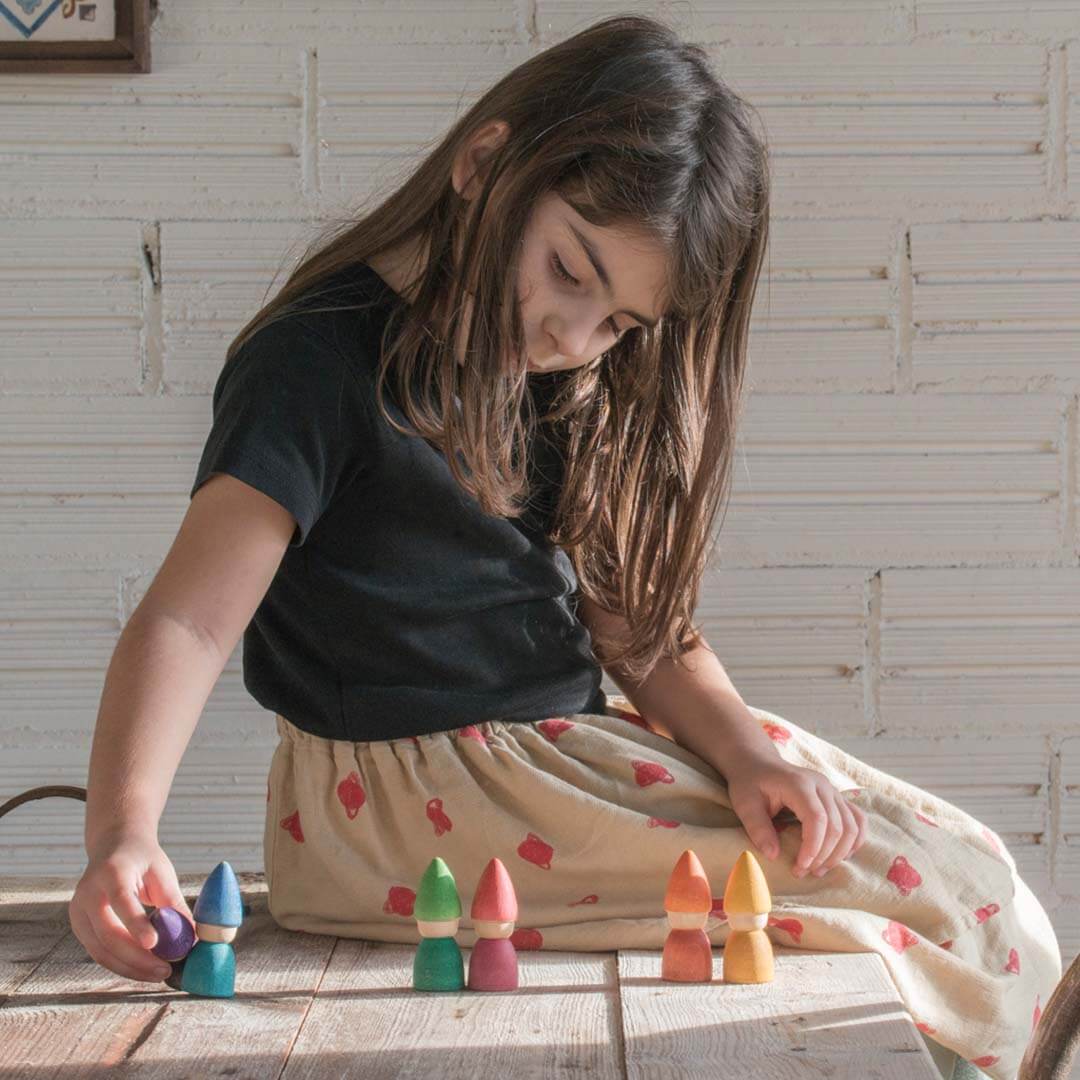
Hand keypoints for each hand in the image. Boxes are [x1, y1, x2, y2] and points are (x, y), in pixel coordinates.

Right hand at [70, 829, 194, 982]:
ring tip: (159, 973)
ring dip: (130, 968)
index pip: (121, 900)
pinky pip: (98, 952)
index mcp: (111, 872)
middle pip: (108, 933)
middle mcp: (88, 892)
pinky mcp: (79, 926)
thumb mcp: (162, 872)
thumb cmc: (143, 859)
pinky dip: (121, 964)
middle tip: (165, 970)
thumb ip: (173, 903)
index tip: (155, 944)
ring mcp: (78, 911)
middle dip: (137, 957)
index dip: (136, 924)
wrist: (114, 846)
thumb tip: (192, 937)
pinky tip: (143, 968)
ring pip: (100, 950)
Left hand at [726, 756, 867, 877]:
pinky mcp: (837, 797)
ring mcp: (833, 790)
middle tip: (803, 872)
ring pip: (852, 826)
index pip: (817, 819)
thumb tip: (773, 856)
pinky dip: (854, 841)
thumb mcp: (745, 804)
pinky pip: (858, 820)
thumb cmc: (750, 784)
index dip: (813, 847)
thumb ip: (758, 828)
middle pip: (837, 826)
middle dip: (823, 855)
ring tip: (819, 869)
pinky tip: (840, 856)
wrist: (759, 763)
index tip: (799, 867)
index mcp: (799, 784)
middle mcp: (822, 785)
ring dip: (840, 853)